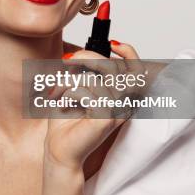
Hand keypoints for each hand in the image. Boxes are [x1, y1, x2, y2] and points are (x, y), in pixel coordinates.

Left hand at [44, 41, 143, 171]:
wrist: (58, 149)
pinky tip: (62, 102)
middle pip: (114, 67)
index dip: (130, 52)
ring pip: (97, 79)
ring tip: (58, 91)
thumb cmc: (65, 121)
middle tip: (67, 61)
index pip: (136, 69)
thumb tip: (79, 53)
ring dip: (70, 80)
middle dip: (87, 58)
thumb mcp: (72, 89)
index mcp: (119, 96)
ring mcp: (117, 111)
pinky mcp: (106, 118)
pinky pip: (89, 92)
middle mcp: (123, 104)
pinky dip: (70, 92)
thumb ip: (81, 71)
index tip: (112, 44)